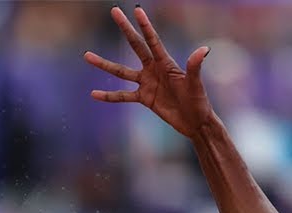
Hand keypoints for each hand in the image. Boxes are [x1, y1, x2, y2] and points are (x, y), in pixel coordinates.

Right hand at [84, 7, 214, 137]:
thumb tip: (204, 50)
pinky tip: (94, 94)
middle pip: (135, 45)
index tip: (136, 10)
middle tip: (114, 11)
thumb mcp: (196, 84)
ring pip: (121, 72)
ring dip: (104, 64)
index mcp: (166, 62)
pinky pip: (122, 96)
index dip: (145, 25)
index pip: (152, 40)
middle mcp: (154, 69)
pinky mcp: (143, 98)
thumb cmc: (199, 101)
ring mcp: (147, 83)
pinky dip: (109, 96)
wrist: (195, 122)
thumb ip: (195, 67)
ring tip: (87, 55)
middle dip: (124, 28)